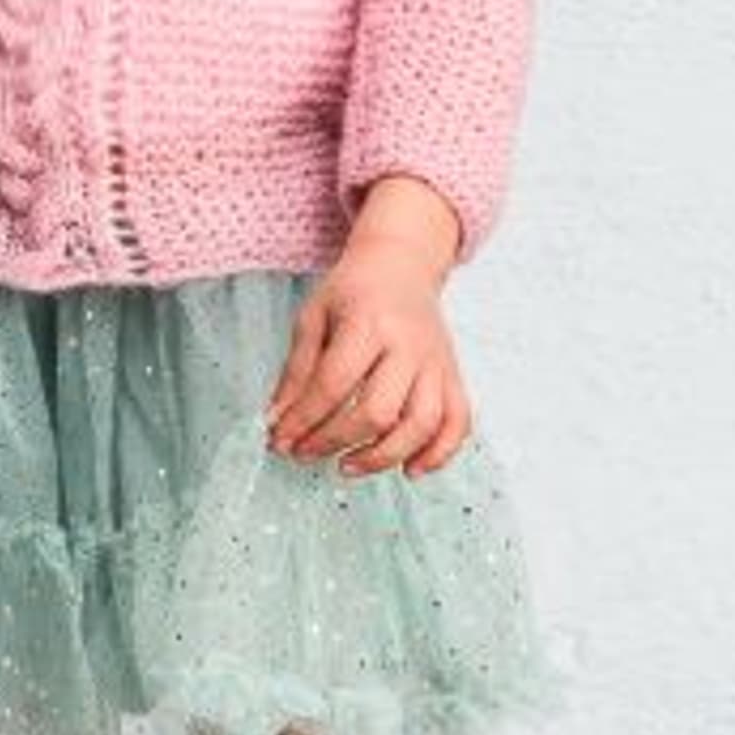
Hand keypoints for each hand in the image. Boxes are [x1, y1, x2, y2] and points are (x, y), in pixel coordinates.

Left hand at [267, 212, 472, 481]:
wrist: (401, 264)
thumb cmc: (354, 291)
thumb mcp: (313, 318)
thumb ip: (296, 371)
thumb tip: (276, 421)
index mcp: (368, 323)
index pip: (333, 384)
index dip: (303, 420)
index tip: (281, 440)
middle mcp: (408, 344)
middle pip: (379, 411)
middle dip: (335, 442)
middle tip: (306, 453)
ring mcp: (436, 362)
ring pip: (422, 424)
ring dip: (383, 456)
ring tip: (347, 466)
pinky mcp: (453, 375)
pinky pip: (458, 422)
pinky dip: (438, 453)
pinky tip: (409, 469)